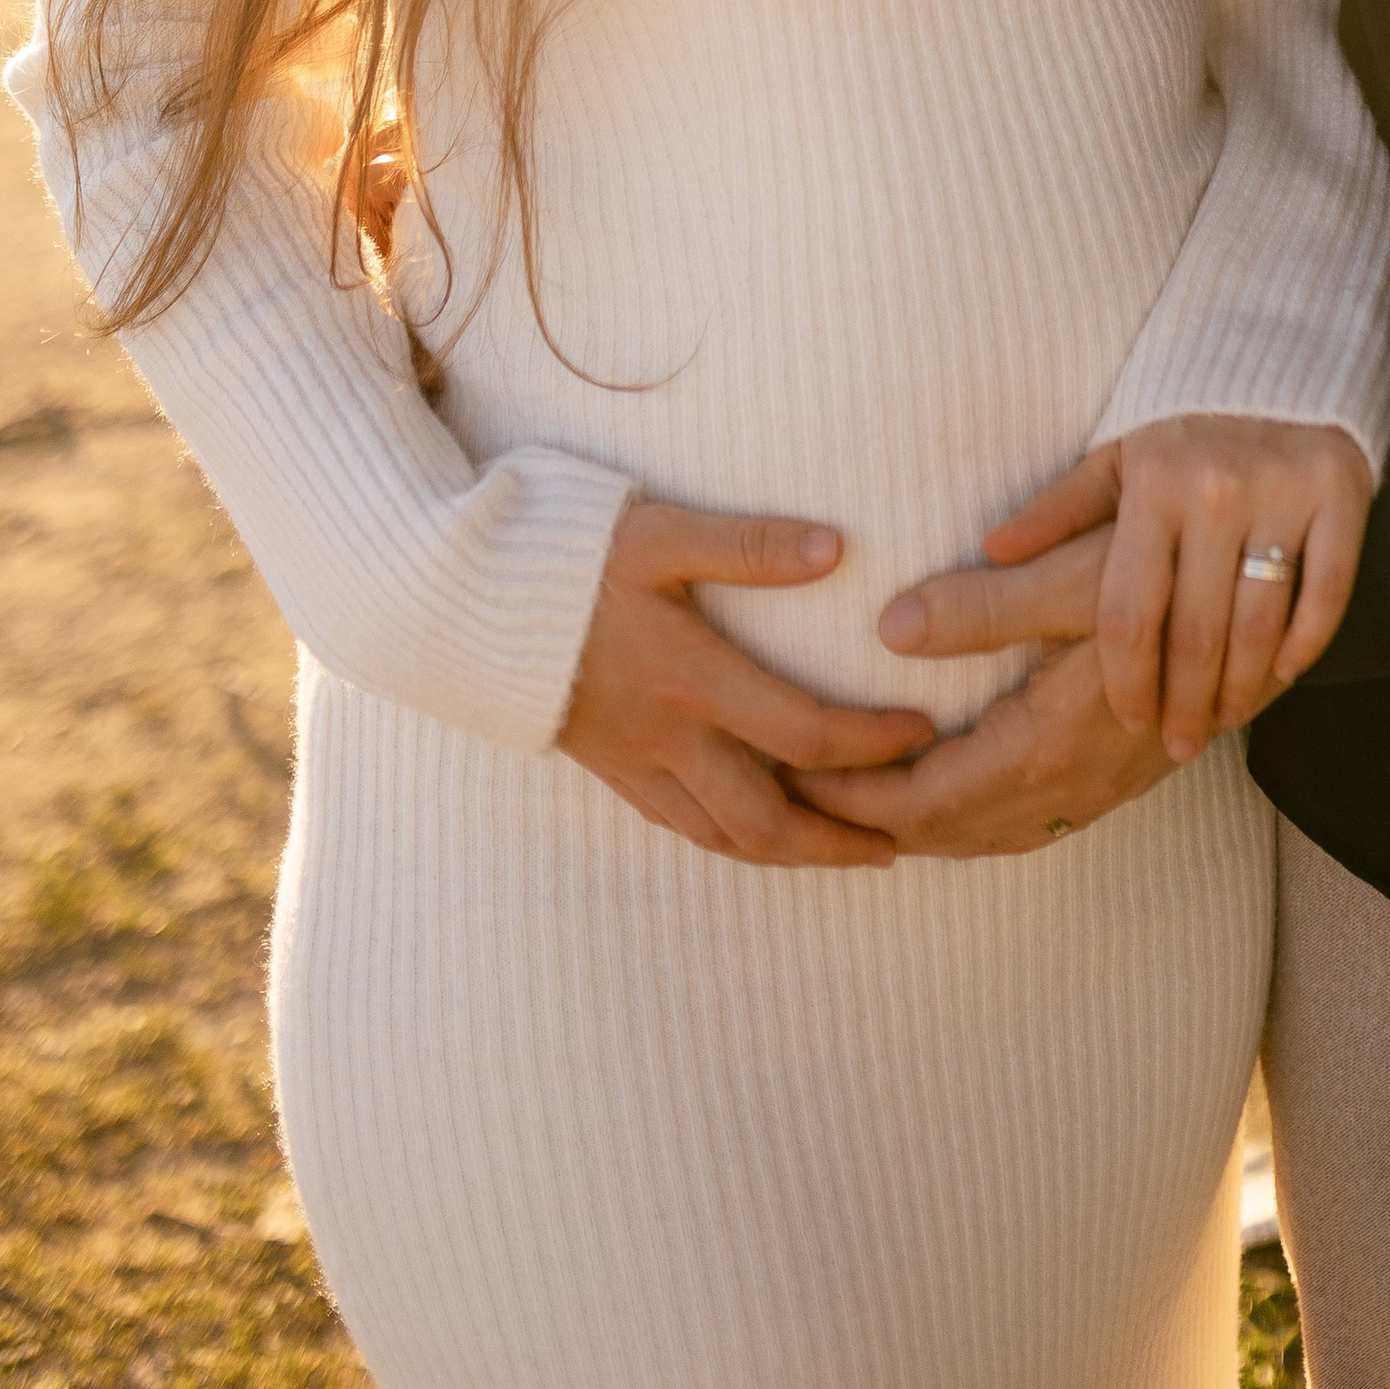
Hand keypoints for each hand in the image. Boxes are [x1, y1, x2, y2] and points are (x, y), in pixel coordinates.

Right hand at [557, 500, 935, 867]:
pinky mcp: (614, 770)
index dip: (870, 741)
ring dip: (794, 854)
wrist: (467, 605)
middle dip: (840, 840)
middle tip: (901, 839)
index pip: (802, 733)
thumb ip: (748, 545)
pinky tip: (763, 836)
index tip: (922, 732)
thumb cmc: (568, 556)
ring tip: (850, 851)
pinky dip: (735, 842)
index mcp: (691, 679)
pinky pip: (684, 828)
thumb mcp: (661, 534)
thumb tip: (836, 548)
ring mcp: (637, 764)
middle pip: (769, 821)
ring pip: (726, 839)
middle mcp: (669, 738)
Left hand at [790, 533, 1175, 854]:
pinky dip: (967, 820)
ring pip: (988, 838)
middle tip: (794, 793)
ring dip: (918, 825)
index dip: (847, 791)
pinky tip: (948, 791)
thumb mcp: (1079, 577)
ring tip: (853, 798)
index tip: (786, 766)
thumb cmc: (1180, 573)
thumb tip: (888, 629)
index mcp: (1046, 752)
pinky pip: (1025, 826)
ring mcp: (1101, 793)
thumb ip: (983, 605)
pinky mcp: (1122, 779)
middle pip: (946, 833)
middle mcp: (1072, 790)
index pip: (919, 801)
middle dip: (867, 819)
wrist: (1276, 609)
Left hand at [985, 414, 1372, 762]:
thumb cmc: (1188, 426)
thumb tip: (994, 549)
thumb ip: (1059, 510)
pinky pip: (1325, 594)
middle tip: (1177, 743)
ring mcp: (1283, 493)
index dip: (1127, 679)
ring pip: (1259, 627)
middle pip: (1194, 633)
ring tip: (1222, 723)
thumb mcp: (1119, 456)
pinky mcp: (1341, 494)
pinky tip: (1281, 676)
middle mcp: (1216, 490)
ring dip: (1241, 691)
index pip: (1128, 612)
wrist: (1285, 356)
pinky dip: (1303, 645)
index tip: (1129, 717)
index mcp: (1152, 484)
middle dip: (1182, 704)